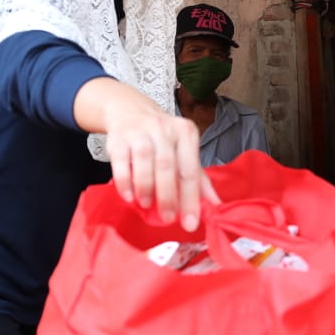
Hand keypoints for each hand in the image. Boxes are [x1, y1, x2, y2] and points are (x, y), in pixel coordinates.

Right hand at [102, 97, 218, 231]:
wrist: (131, 111)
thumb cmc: (162, 138)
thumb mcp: (183, 151)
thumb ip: (198, 178)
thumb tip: (215, 205)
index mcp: (186, 133)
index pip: (191, 170)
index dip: (191, 199)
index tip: (191, 223)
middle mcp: (165, 129)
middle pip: (168, 165)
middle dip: (168, 196)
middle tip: (168, 218)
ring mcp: (141, 131)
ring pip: (144, 160)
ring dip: (146, 187)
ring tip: (147, 205)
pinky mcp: (119, 137)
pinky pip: (121, 161)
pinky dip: (125, 181)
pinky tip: (129, 196)